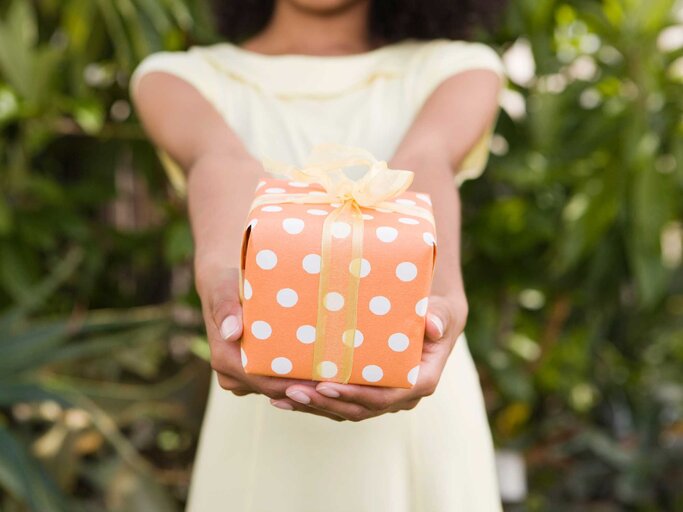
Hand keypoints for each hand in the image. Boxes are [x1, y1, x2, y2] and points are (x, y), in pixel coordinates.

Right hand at [195, 262, 347, 420]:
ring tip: (342, 380)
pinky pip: (281, 382)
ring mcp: (245, 378)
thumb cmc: (226, 284)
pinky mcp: (257, 374)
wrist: (224, 286)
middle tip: (343, 383)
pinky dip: (303, 380)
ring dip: (308, 387)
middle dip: (308, 389)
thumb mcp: (224, 289)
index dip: (295, 385)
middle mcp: (234, 375)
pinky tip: (331, 374)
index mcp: (225, 360)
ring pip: (281, 390)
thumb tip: (232, 332)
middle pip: (277, 390)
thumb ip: (227, 308)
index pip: (265, 382)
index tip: (324, 382)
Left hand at [271, 293, 467, 420]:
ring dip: (315, 407)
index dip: (356, 395)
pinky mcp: (367, 393)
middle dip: (326, 403)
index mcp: (420, 380)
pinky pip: (341, 404)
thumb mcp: (442, 311)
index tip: (327, 386)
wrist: (433, 319)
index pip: (387, 396)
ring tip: (282, 397)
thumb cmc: (436, 313)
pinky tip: (285, 397)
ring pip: (347, 410)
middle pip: (361, 408)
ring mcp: (384, 398)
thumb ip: (438, 317)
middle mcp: (401, 396)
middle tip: (294, 391)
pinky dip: (315, 402)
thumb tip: (434, 325)